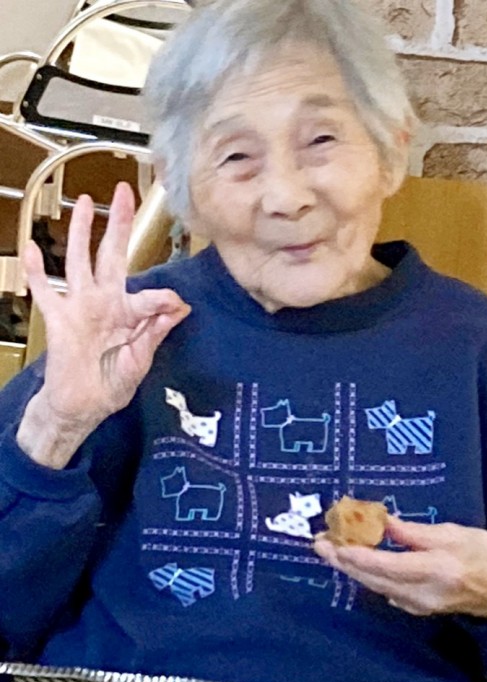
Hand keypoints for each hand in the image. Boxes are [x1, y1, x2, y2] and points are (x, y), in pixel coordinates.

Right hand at [17, 182, 190, 467]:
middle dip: (119, 225)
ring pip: (79, 262)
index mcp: (129, 315)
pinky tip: (32, 247)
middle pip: (112, 256)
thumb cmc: (111, 386)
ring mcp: (80, 308)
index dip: (162, 298)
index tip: (175, 302)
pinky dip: (37, 271)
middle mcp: (105, 304)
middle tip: (125, 195)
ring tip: (84, 204)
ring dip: (82, 232)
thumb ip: (155, 334)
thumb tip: (180, 309)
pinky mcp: (58, 319)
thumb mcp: (139, 362)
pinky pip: (45, 290)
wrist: (82, 407)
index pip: (149, 297)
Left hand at [314, 516, 486, 617]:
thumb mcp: (452, 534)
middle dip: (344, 561)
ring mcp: (416, 604)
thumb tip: (383, 522)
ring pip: (374, 586)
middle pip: (374, 578)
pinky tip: (351, 561)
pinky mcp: (413, 607)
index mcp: (434, 570)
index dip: (361, 556)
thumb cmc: (480, 555)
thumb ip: (415, 532)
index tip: (337, 546)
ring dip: (349, 568)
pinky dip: (364, 574)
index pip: (389, 566)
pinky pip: (382, 589)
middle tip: (319, 543)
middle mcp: (421, 592)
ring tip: (328, 549)